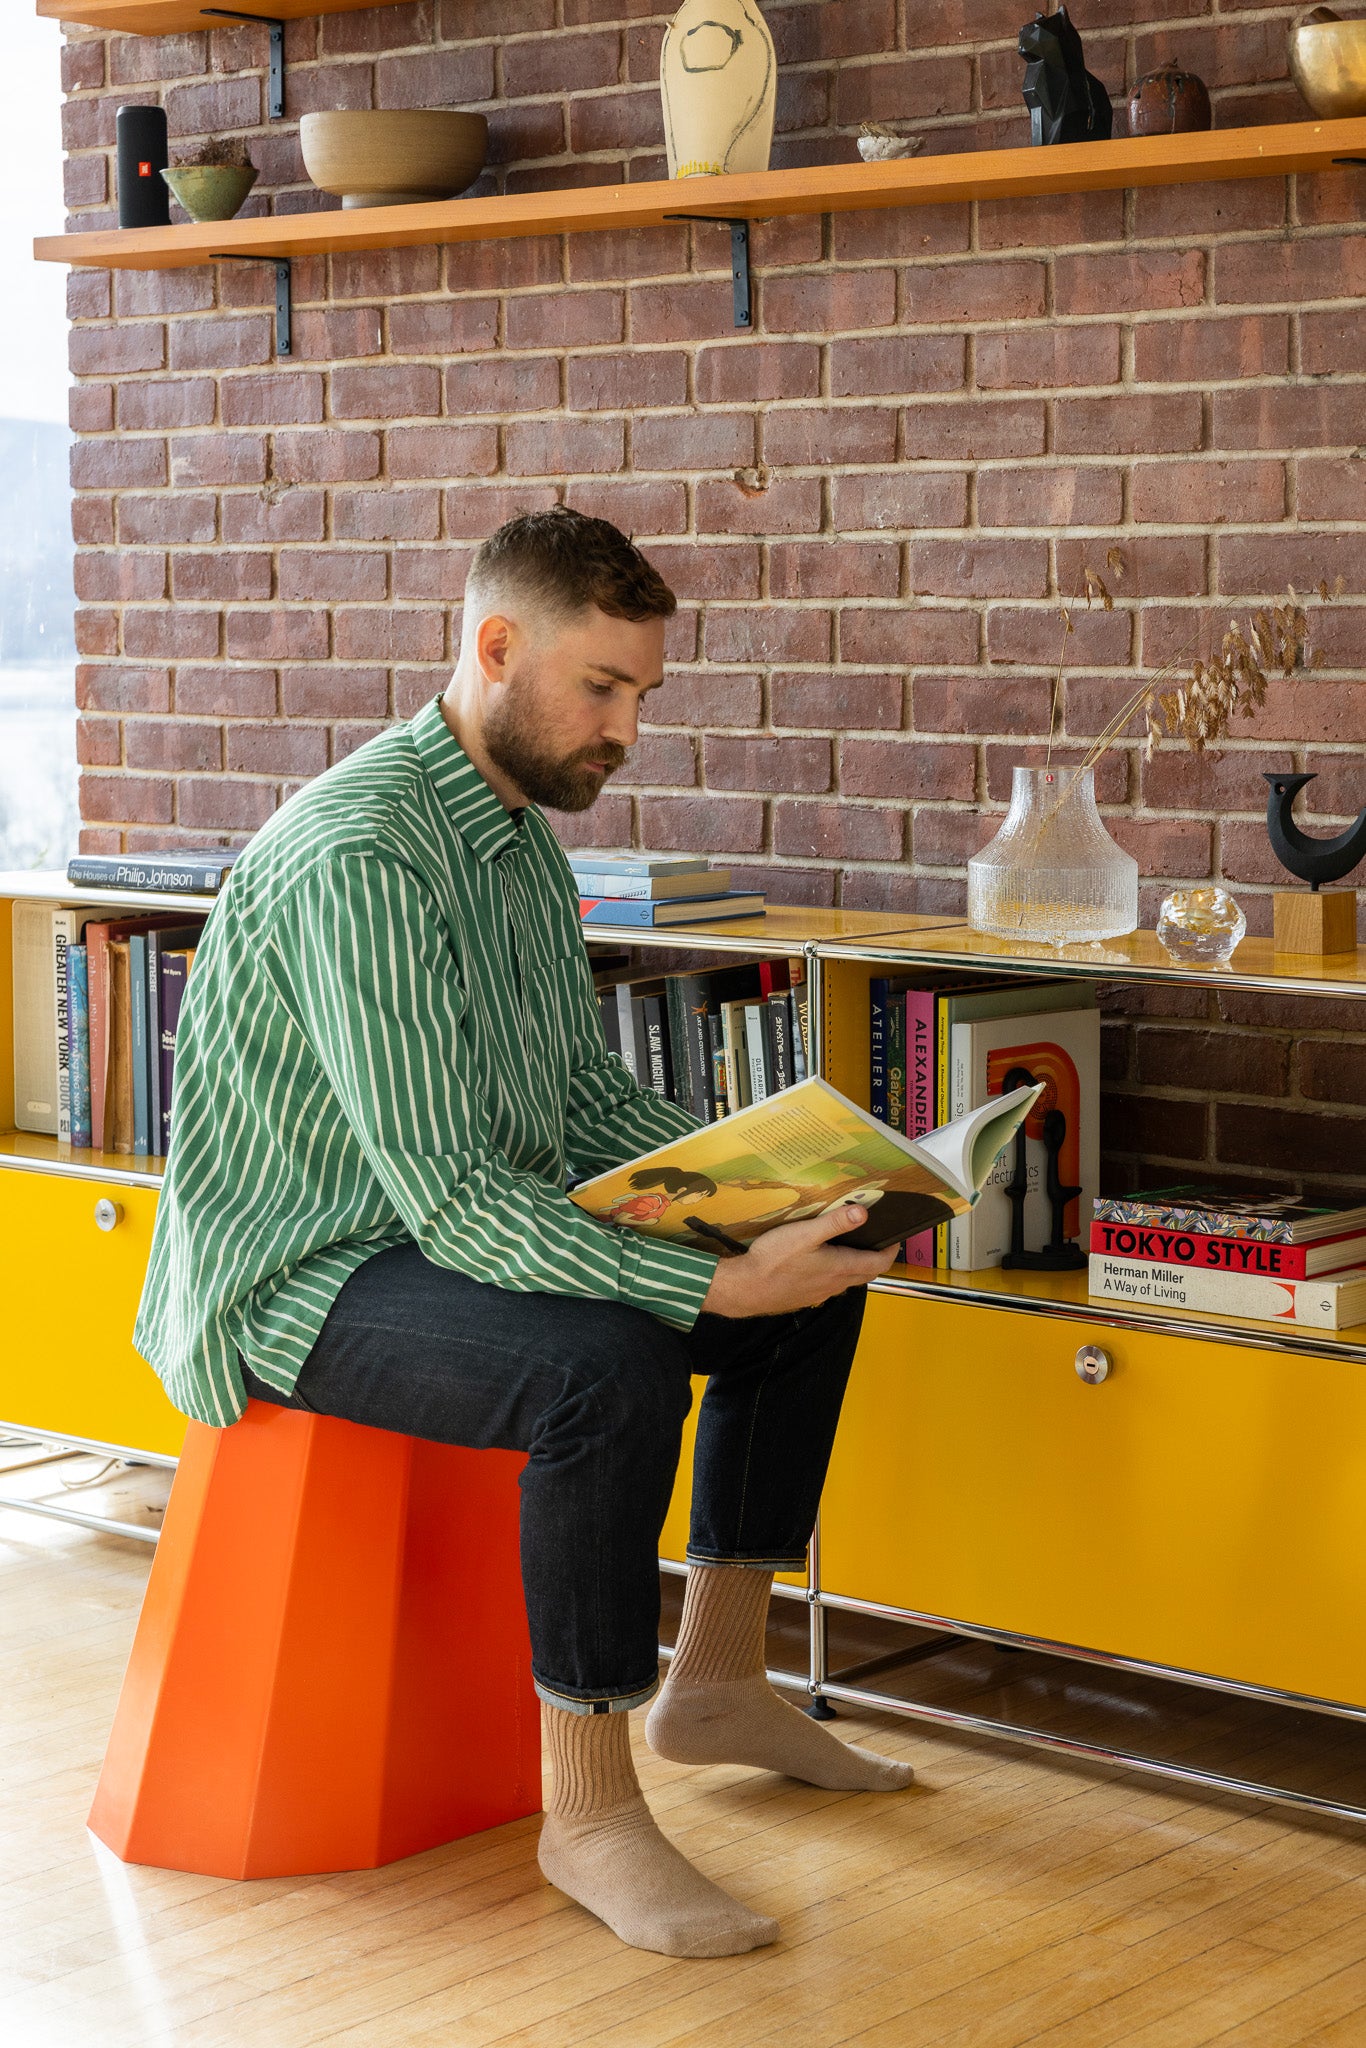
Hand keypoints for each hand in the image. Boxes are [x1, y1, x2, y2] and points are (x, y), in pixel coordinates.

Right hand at [700, 1205, 899, 1318]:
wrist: (746, 1288)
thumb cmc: (773, 1261)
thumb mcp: (804, 1234)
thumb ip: (835, 1223)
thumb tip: (863, 1213)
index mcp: (840, 1267)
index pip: (879, 1263)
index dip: (891, 1251)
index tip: (895, 1238)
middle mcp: (835, 1284)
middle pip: (867, 1273)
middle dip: (877, 1257)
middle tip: (877, 1240)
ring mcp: (821, 1293)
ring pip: (849, 1280)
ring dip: (857, 1265)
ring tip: (852, 1247)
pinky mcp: (807, 1296)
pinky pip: (831, 1285)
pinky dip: (837, 1273)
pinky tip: (823, 1262)